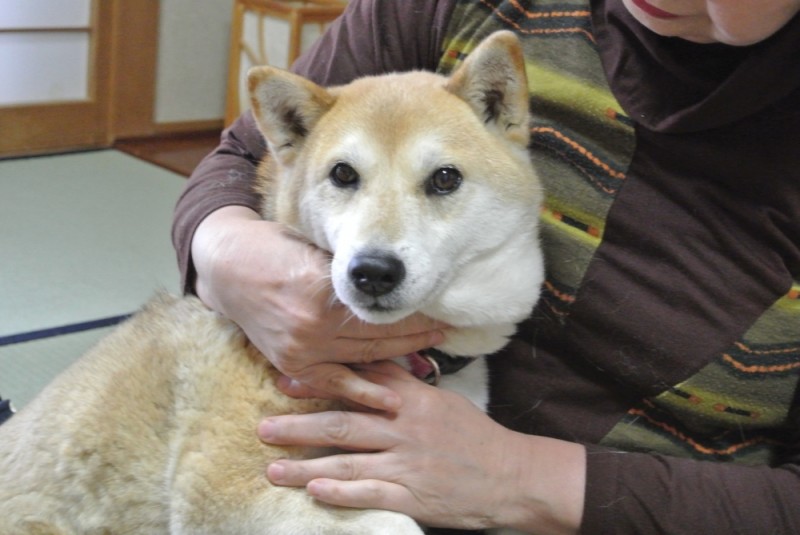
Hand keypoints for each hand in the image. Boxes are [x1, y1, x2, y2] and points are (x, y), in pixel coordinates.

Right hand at [191, 206, 446, 409]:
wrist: (228, 269)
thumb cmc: (273, 248)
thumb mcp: (315, 249)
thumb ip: (349, 272)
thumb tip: (395, 283)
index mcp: (322, 289)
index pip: (381, 307)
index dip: (415, 309)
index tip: (440, 309)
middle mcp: (313, 324)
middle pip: (379, 333)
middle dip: (417, 331)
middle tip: (446, 329)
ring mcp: (301, 348)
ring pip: (364, 356)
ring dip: (401, 355)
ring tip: (431, 350)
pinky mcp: (290, 363)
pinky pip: (334, 381)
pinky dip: (363, 391)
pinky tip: (393, 397)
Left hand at [259, 362, 585, 533]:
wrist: (511, 475)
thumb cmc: (474, 436)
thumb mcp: (441, 400)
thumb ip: (404, 385)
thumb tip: (369, 367)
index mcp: (412, 400)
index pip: (359, 385)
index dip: (321, 382)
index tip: (287, 379)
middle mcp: (405, 428)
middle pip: (344, 423)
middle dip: (300, 425)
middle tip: (264, 426)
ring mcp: (408, 464)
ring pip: (348, 461)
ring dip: (307, 465)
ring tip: (272, 467)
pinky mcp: (414, 496)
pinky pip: (371, 494)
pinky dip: (341, 492)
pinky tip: (314, 491)